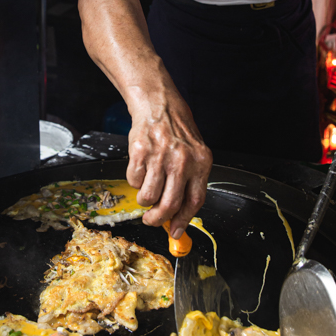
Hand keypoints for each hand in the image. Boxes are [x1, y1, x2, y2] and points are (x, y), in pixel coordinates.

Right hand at [126, 92, 211, 238]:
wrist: (158, 104)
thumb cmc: (177, 130)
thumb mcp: (194, 154)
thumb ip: (189, 183)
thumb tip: (177, 217)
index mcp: (201, 162)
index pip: (195, 201)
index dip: (184, 220)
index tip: (176, 232)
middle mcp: (182, 160)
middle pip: (170, 204)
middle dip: (158, 219)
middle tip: (151, 220)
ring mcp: (160, 156)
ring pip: (149, 196)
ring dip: (144, 200)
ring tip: (146, 189)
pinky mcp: (140, 152)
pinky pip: (134, 181)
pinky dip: (135, 181)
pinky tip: (141, 168)